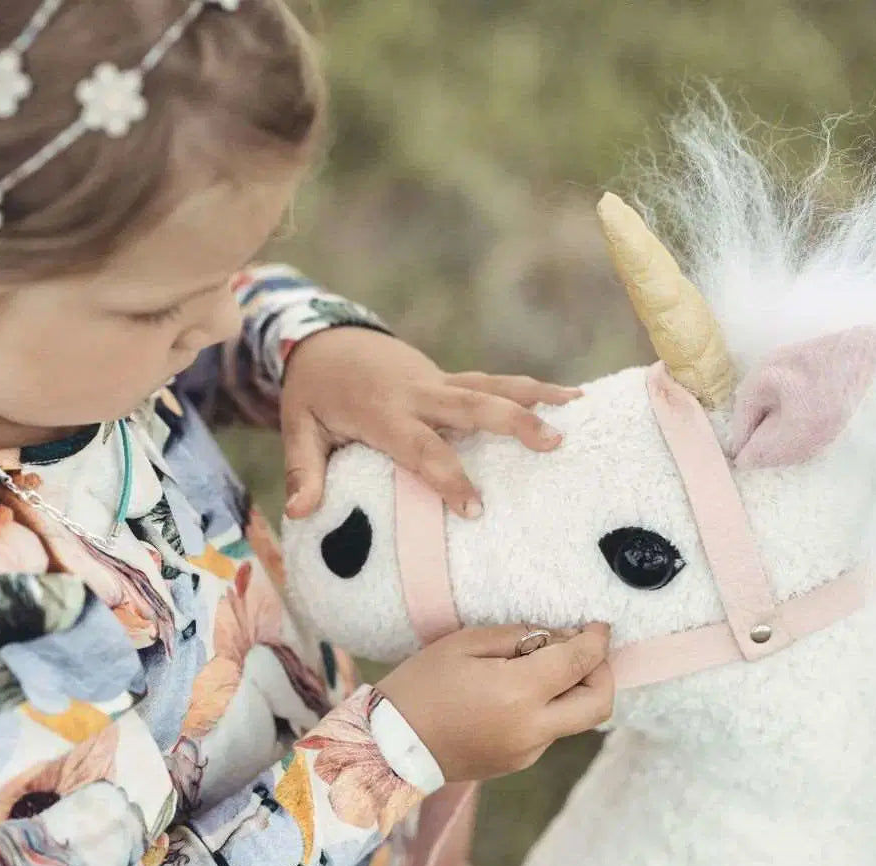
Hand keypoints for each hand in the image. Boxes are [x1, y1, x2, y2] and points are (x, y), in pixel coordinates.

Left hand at [280, 328, 580, 519]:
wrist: (327, 341)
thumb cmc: (314, 393)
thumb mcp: (299, 428)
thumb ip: (304, 470)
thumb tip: (300, 514)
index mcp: (381, 411)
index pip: (419, 447)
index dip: (447, 476)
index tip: (475, 508)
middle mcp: (418, 393)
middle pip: (471, 406)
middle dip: (512, 424)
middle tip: (551, 445)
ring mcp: (439, 382)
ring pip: (492, 386)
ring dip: (534, 397)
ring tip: (576, 410)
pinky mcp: (451, 379)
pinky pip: (494, 383)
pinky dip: (531, 389)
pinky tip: (570, 397)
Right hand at [377, 624, 613, 781]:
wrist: (388, 746)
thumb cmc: (420, 685)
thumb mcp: (464, 643)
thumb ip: (518, 637)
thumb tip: (556, 639)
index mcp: (520, 693)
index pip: (580, 662)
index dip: (596, 639)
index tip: (598, 625)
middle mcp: (533, 728)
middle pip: (599, 704)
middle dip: (602, 672)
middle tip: (584, 651)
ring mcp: (528, 752)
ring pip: (575, 720)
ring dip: (573, 691)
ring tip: (542, 668)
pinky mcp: (517, 764)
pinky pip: (548, 732)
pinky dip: (548, 708)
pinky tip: (517, 694)